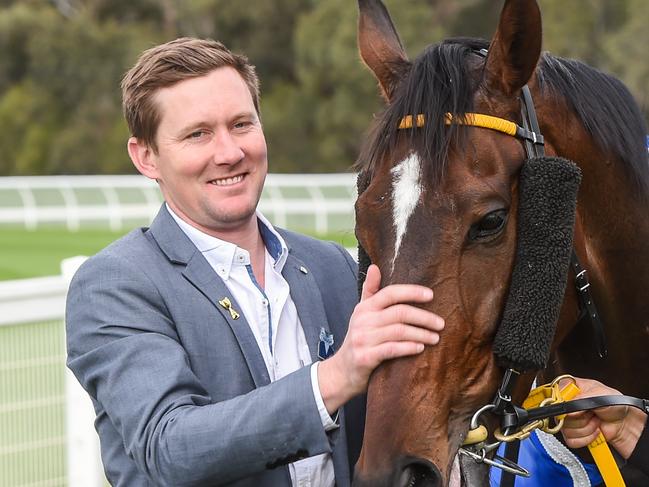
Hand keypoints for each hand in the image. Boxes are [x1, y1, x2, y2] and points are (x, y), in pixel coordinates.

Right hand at [318, 264, 444, 413]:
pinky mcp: (365, 357)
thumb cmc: (359, 339)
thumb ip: (370, 291)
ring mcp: (362, 339)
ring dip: (421, 334)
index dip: (411, 292)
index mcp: (365, 308)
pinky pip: (391, 349)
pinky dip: (408, 348)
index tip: (431, 295)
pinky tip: (420, 348)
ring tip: (435, 338)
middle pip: (399, 313)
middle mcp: (362, 320)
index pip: (390, 293)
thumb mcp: (361, 314)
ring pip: (399, 331)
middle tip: (441, 323)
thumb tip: (375, 266)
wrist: (341, 371)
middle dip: (423, 317)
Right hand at [561, 377, 647, 458]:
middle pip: (561, 416)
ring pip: (566, 429)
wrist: (624, 423)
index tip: (578, 407)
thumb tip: (568, 409)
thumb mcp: (601, 394)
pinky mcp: (572, 434)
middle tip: (592, 413)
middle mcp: (566, 404)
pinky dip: (586, 438)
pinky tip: (594, 430)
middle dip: (582, 418)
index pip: (555, 395)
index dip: (565, 404)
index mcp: (570, 388)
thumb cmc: (615, 404)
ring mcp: (568, 420)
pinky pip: (571, 440)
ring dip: (587, 428)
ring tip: (595, 421)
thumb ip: (582, 399)